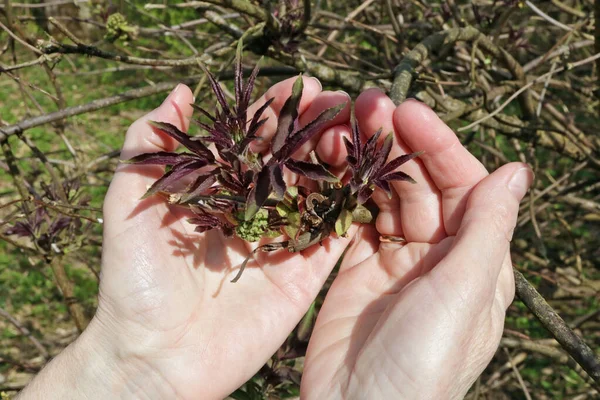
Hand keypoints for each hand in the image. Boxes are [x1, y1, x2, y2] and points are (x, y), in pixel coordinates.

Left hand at [19, 80, 352, 399]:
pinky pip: (336, 235)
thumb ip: (149, 148)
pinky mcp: (304, 274)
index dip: (278, 109)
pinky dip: (354, 206)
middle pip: (295, 157)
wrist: (157, 356)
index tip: (302, 84)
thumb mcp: (128, 204)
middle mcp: (255, 210)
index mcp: (220, 190)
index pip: (255, 138)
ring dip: (342, 157)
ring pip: (321, 189)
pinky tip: (372, 175)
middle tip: (342, 101)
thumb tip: (180, 92)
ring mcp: (283, 241)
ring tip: (360, 129)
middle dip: (319, 125)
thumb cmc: (136, 282)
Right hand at [301, 90, 532, 398]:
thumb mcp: (463, 293)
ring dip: (370, 164)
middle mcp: (439, 257)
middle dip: (399, 146)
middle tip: (368, 106)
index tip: (409, 113)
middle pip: (422, 186)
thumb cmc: (423, 363)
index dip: (440, 147)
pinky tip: (333, 166)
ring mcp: (395, 263)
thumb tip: (516, 170)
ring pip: (386, 198)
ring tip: (345, 128)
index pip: (466, 186)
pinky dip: (345, 193)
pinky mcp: (356, 271)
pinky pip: (354, 221)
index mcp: (476, 261)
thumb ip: (487, 230)